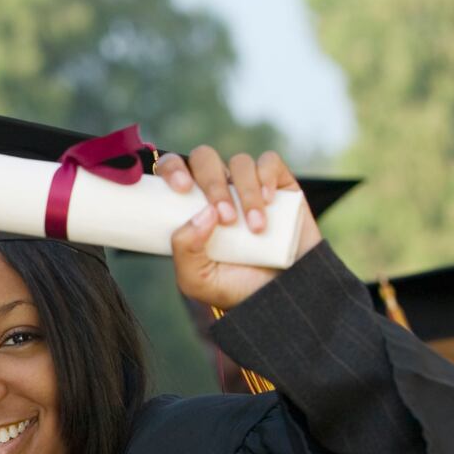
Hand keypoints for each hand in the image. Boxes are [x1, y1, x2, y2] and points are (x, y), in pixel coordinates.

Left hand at [157, 145, 320, 310]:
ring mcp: (247, 185)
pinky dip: (267, 176)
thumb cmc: (233, 287)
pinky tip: (269, 201)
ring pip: (239, 163)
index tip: (182, 188)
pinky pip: (270, 162)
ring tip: (256, 229)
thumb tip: (203, 213)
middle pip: (204, 159)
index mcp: (188, 205)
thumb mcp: (196, 280)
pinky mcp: (280, 185)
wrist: (281, 295)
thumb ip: (185, 249)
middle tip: (226, 218)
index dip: (172, 168)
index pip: (172, 169)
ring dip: (246, 193)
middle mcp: (216, 189)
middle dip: (213, 184)